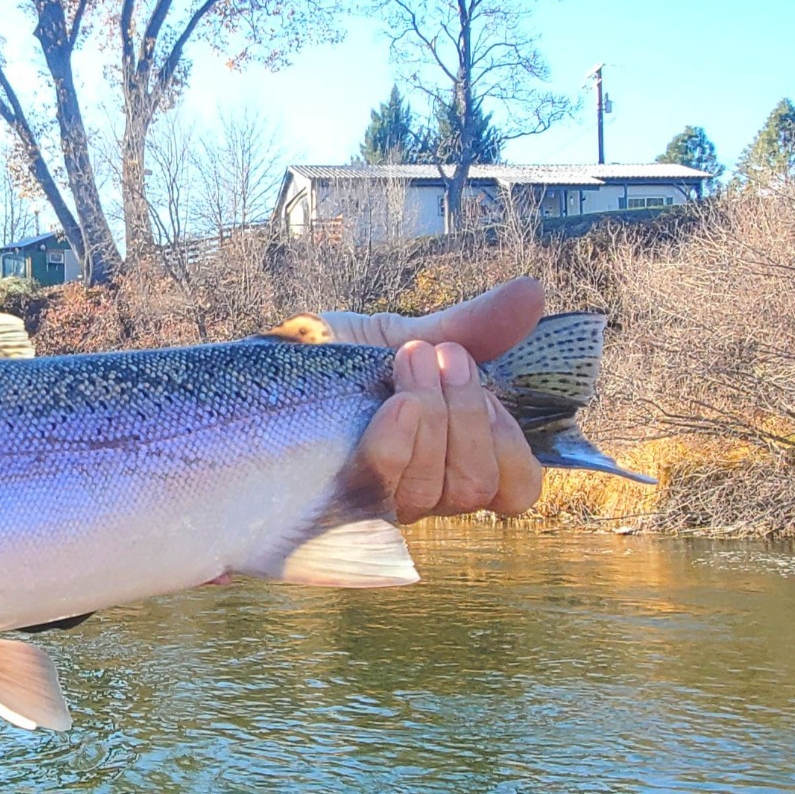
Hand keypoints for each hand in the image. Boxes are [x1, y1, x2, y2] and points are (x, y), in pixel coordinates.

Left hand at [322, 277, 546, 522]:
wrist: (261, 368)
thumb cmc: (335, 360)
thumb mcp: (405, 335)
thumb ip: (471, 326)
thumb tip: (533, 292)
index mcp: (450, 456)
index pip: (513, 489)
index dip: (511, 447)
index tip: (485, 391)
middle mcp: (421, 490)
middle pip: (476, 484)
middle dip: (467, 412)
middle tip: (439, 355)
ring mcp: (380, 501)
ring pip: (439, 489)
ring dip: (434, 415)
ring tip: (408, 359)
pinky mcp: (337, 502)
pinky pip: (385, 490)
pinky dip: (399, 443)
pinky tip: (393, 404)